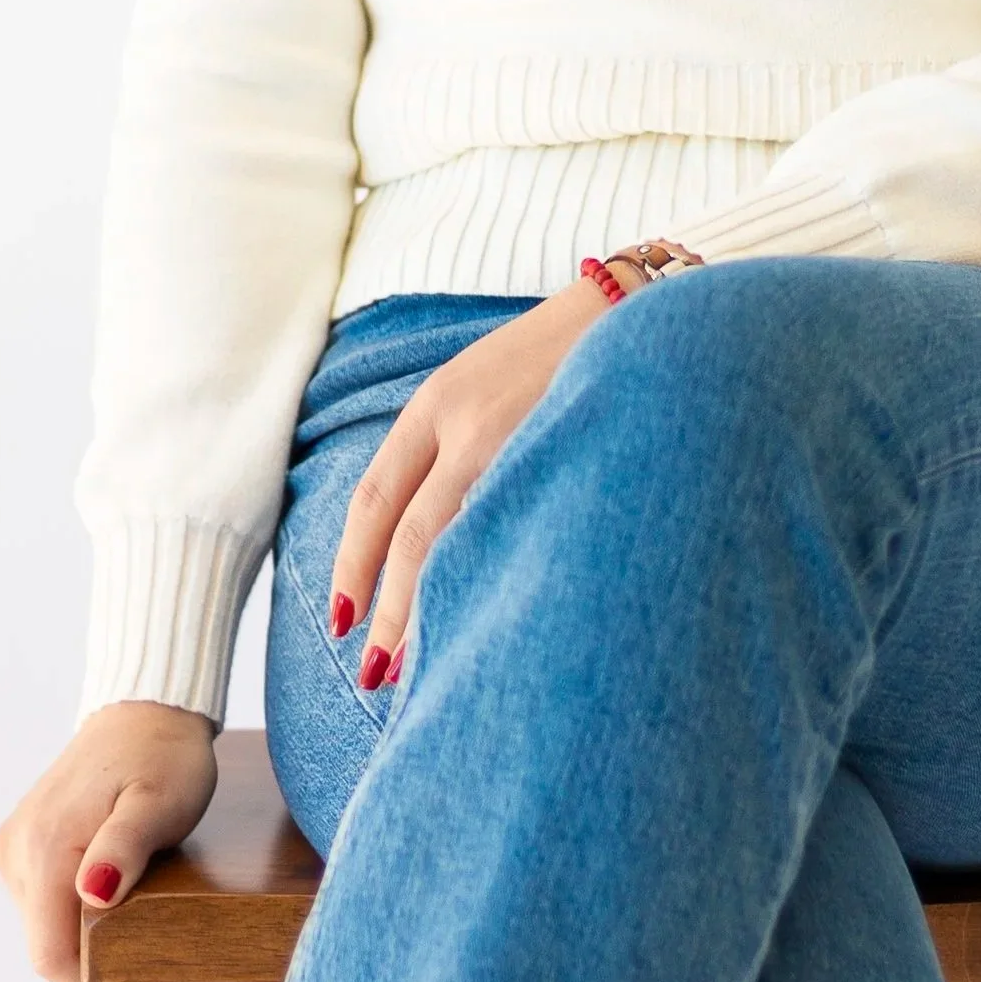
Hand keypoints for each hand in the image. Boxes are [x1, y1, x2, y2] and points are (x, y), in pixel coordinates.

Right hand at [0, 699, 216, 981]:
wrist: (146, 708)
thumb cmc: (162, 754)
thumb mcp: (161, 801)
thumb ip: (126, 847)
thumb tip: (92, 893)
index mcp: (46, 847)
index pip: (51, 955)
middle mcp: (17, 851)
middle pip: (44, 947)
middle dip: (93, 977)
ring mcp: (14, 846)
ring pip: (42, 928)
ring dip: (83, 951)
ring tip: (134, 956)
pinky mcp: (21, 842)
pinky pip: (43, 902)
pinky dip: (74, 923)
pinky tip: (109, 924)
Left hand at [329, 274, 614, 684]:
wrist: (637, 310)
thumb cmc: (561, 356)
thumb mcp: (485, 382)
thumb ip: (450, 446)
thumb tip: (418, 544)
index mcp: (437, 403)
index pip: (374, 498)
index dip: (352, 564)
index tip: (342, 619)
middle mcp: (466, 423)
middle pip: (412, 538)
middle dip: (391, 612)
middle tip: (376, 672)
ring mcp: (520, 443)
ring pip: (463, 546)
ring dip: (439, 612)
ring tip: (430, 670)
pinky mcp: (570, 459)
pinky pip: (523, 536)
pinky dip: (501, 584)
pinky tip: (503, 621)